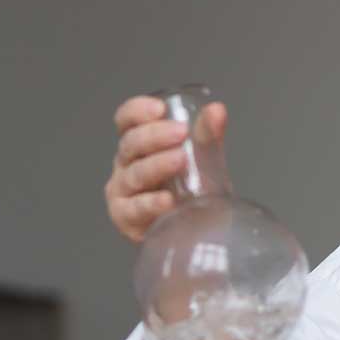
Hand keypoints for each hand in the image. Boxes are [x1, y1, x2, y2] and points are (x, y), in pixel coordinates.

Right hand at [104, 95, 227, 242]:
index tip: (159, 109)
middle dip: (154, 136)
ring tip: (180, 160)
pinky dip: (150, 203)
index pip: (126, 120)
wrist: (196, 230)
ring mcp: (123, 192)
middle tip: (181, 133)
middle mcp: (126, 164)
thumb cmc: (192, 189)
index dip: (137, 111)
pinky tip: (166, 200)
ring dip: (156, 165)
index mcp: (139, 144)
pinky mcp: (126, 219)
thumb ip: (208, 133)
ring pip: (134, 175)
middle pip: (130, 144)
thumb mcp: (203, 158)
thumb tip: (217, 110)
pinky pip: (134, 209)